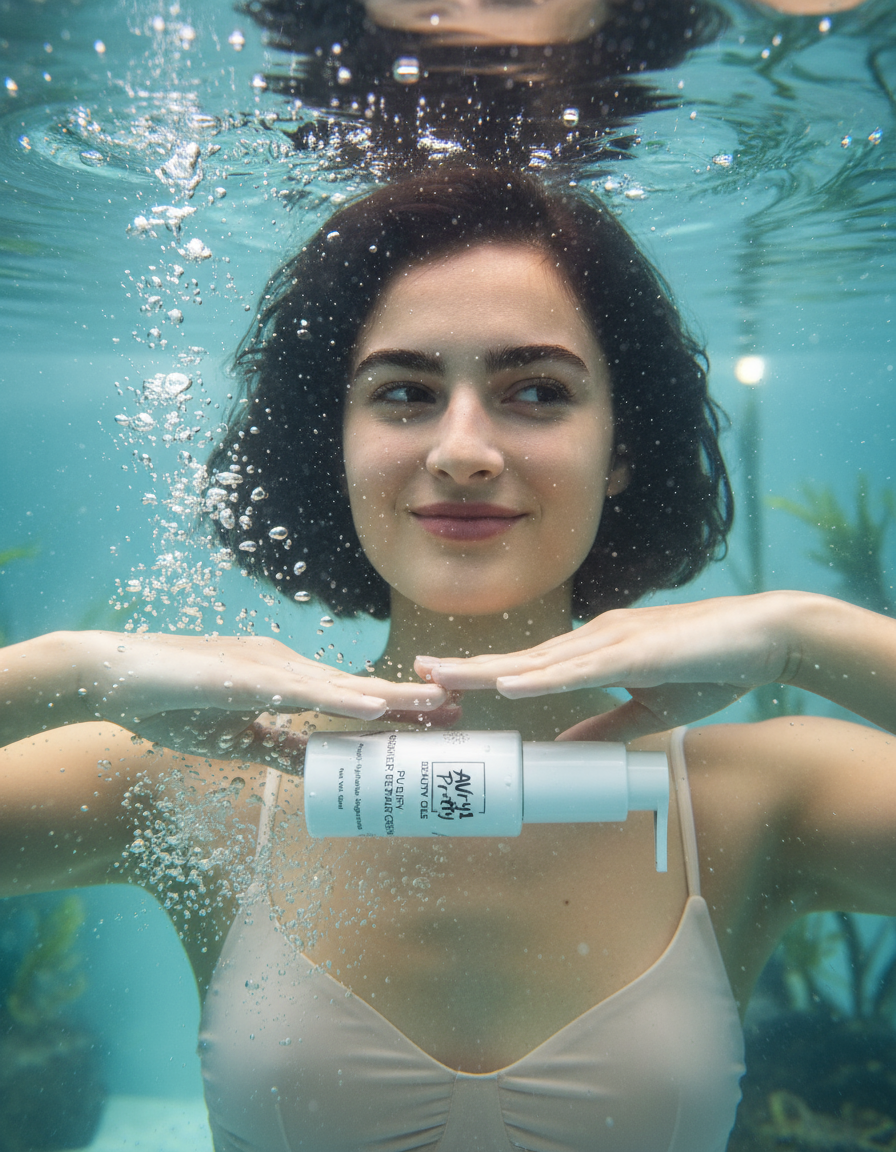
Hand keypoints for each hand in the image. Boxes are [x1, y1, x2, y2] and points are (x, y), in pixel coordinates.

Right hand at [64, 631, 447, 760]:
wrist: (110, 676)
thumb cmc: (169, 703)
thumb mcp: (235, 736)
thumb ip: (276, 747)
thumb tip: (315, 765)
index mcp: (285, 678)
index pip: (350, 699)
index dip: (395, 710)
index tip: (436, 723)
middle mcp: (286, 666)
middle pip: (358, 688)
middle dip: (410, 701)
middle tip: (459, 711)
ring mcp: (268, 666)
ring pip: (342, 685)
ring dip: (392, 697)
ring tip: (438, 706)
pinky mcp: (246, 675)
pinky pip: (304, 690)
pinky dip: (343, 699)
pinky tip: (377, 706)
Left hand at [415, 593, 797, 741]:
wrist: (767, 636)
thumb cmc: (710, 666)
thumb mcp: (648, 705)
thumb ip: (606, 724)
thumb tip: (565, 747)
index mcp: (594, 651)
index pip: (530, 668)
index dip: (485, 677)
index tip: (443, 686)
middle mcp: (594, 639)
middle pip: (520, 660)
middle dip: (468, 669)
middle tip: (417, 674)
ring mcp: (614, 641)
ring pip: (539, 661)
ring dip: (489, 671)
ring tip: (443, 678)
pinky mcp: (639, 652)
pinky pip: (582, 669)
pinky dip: (542, 680)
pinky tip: (508, 686)